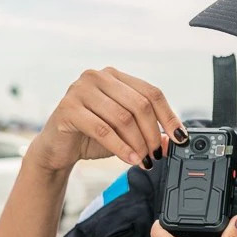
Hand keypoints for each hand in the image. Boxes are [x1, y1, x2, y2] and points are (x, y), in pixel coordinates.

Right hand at [28, 67, 187, 171]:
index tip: (180, 137)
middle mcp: (98, 77)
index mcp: (115, 77)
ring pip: (123, 117)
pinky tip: (130, 159)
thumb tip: (174, 141)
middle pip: (140, 104)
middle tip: (158, 154)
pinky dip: (121, 147)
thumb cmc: (90, 137)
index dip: (169, 116)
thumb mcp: (125, 134)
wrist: (56, 149)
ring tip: (144, 160)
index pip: (151, 92)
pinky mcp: (68, 108)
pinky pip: (102, 129)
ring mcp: (81, 89)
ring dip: (138, 143)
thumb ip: (148, 133)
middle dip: (153, 133)